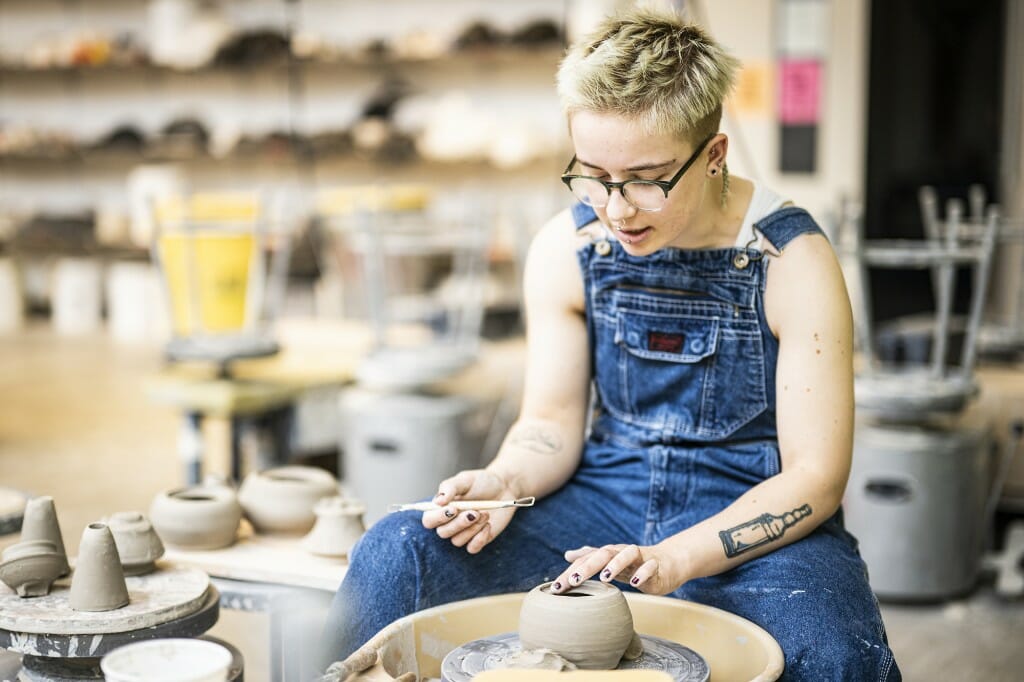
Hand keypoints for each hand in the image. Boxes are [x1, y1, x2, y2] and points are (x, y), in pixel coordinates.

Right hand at [421, 469, 518, 554]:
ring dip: (472, 528)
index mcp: (442, 508)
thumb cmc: (482, 482)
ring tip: (485, 513)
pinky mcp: (477, 540)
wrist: (504, 488)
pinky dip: (480, 538)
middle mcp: (450, 522)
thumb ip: (449, 487)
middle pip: (443, 533)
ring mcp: (463, 532)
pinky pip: (472, 548)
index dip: (438, 518)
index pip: (429, 520)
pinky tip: (488, 525)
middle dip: (459, 523)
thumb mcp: (465, 479)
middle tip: (475, 511)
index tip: (453, 509)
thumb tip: (437, 501)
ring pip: (458, 541)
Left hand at [551, 544, 680, 595]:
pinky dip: (642, 573)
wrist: (668, 562)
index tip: (556, 589)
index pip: (586, 560)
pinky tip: (635, 582)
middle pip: (603, 554)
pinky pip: (650, 567)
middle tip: (573, 581)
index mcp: (609, 553)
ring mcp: (640, 558)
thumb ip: (590, 557)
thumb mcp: (611, 561)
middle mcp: (622, 552)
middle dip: (587, 566)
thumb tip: (568, 555)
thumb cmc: (635, 563)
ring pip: (627, 554)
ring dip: (616, 564)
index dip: (571, 573)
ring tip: (606, 577)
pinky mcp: (656, 566)